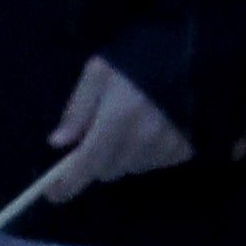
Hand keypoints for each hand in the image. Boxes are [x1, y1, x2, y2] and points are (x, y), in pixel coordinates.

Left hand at [47, 56, 196, 188]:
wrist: (194, 52)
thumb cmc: (139, 57)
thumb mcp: (99, 72)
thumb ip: (78, 108)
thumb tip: (58, 143)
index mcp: (116, 119)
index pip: (87, 163)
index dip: (67, 183)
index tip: (51, 193)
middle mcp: (142, 142)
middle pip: (108, 171)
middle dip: (96, 160)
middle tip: (95, 135)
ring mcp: (167, 149)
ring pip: (131, 168)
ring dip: (121, 156)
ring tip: (127, 124)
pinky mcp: (186, 151)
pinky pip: (155, 164)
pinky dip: (146, 153)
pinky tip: (150, 127)